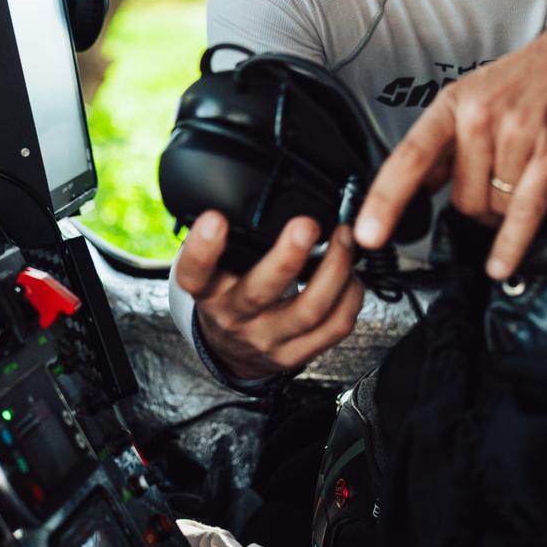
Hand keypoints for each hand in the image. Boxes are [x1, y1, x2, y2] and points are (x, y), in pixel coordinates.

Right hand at [173, 211, 364, 379]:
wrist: (234, 352)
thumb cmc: (229, 297)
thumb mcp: (215, 271)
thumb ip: (231, 242)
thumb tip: (258, 191)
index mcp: (208, 291)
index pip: (194, 273)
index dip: (202, 247)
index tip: (215, 218)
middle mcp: (235, 317)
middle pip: (259, 292)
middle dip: (286, 257)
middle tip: (306, 225)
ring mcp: (268, 339)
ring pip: (308, 311)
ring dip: (334, 270)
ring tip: (344, 238)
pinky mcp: (297, 354)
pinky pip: (334, 327)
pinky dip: (350, 296)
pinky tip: (352, 274)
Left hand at [354, 16, 546, 281]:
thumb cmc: (538, 75)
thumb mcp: (478, 96)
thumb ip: (448, 144)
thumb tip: (418, 190)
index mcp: (455, 103)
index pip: (409, 158)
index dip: (385, 201)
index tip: (368, 235)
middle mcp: (481, 117)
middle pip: (461, 199)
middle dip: (477, 209)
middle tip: (499, 189)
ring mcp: (518, 134)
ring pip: (494, 208)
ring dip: (507, 212)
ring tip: (526, 181)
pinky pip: (525, 210)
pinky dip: (512, 243)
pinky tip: (502, 263)